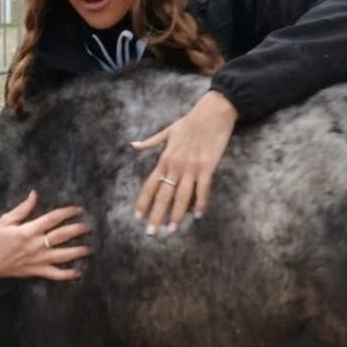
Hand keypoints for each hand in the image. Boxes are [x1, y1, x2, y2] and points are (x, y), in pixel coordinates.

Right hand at [0, 190, 91, 280]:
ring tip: (89, 248)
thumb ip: (23, 208)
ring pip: (63, 255)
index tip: (78, 210)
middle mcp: (36, 244)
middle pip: (62, 235)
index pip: (53, 218)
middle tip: (88, 227)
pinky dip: (67, 275)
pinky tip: (78, 272)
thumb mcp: (5, 220)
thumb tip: (34, 194)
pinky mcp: (37, 271)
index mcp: (28, 230)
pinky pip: (55, 274)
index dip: (67, 212)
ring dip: (77, 252)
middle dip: (77, 230)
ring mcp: (38, 259)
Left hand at [132, 90, 237, 234]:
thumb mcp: (167, 131)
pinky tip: (198, 215)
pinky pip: (203, 189)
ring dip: (177, 215)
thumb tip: (133, 145)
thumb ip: (150, 142)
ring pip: (182, 196)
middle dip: (156, 215)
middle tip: (151, 233)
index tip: (137, 216)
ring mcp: (192, 167)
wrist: (212, 113)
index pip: (150, 185)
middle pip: (164, 195)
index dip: (143, 201)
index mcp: (164, 159)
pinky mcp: (208, 167)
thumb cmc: (190, 122)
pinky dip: (201, 203)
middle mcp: (175, 165)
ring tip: (172, 229)